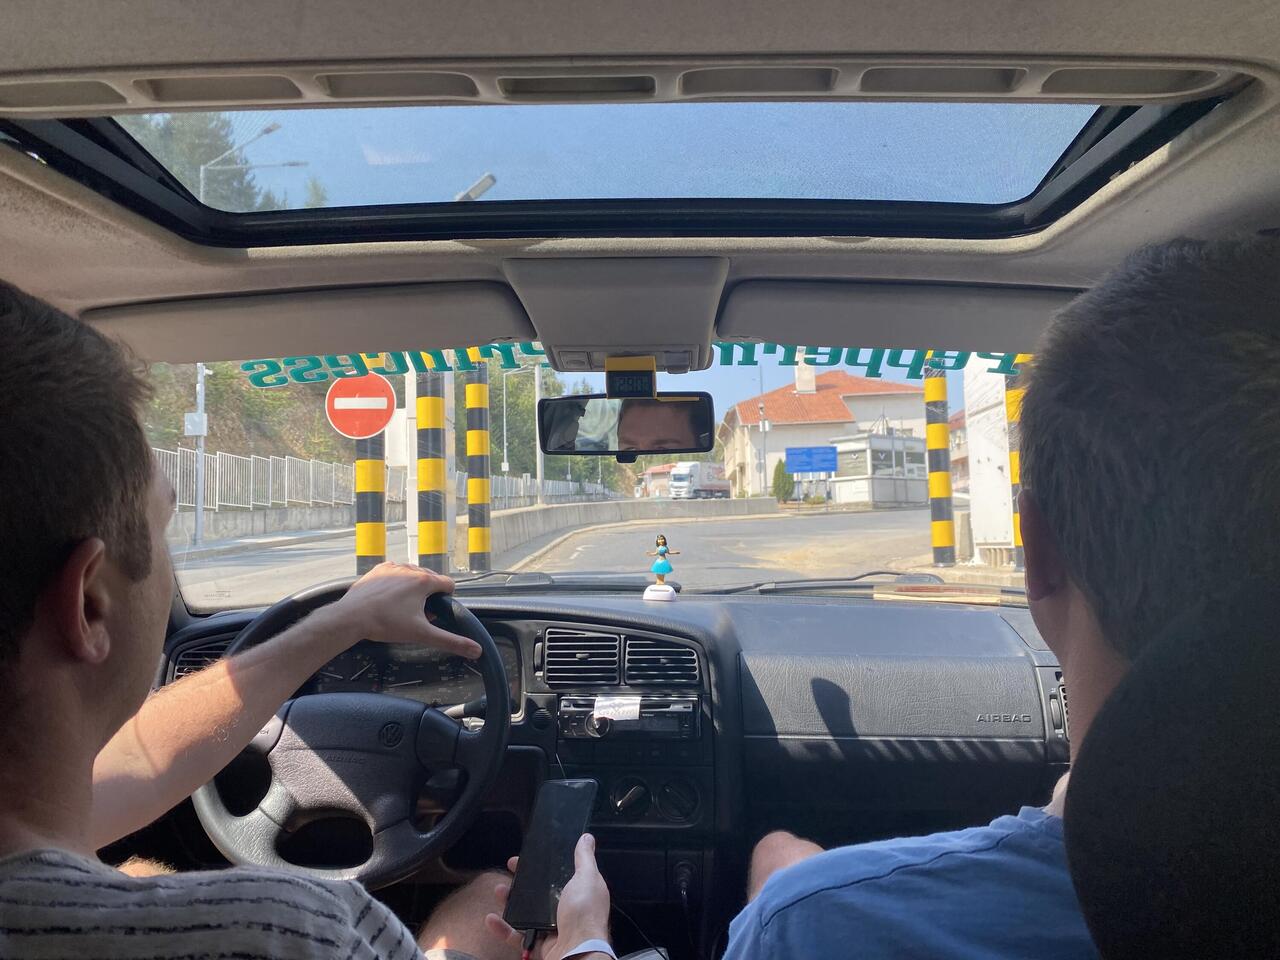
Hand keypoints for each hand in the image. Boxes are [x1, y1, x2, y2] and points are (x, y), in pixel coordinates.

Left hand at [327, 562, 479, 658]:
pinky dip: (396, 583)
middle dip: (428, 596)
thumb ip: (451, 641)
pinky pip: (395, 573)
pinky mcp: (377, 569)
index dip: (445, 600)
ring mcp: (392, 567)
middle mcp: (410, 568)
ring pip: (412, 574)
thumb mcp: (422, 635)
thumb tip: (477, 650)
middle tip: (417, 615)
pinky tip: (388, 599)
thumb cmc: (386, 624)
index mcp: (424, 581)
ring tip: (401, 608)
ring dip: (412, 588)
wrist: (351, 617)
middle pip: (430, 579)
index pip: (448, 584)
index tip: (434, 614)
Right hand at [484, 834, 611, 959]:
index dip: (545, 864)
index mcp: (579, 893)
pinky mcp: (538, 944)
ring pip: (526, 912)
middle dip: (523, 880)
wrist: (576, 952)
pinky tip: (491, 919)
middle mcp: (565, 910)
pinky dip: (502, 928)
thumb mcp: (587, 878)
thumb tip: (587, 838)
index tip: (529, 855)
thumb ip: (585, 858)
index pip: (559, 874)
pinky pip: (516, 935)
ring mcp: (551, 928)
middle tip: (510, 868)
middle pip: (540, 892)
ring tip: (498, 890)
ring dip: (510, 901)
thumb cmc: (584, 914)